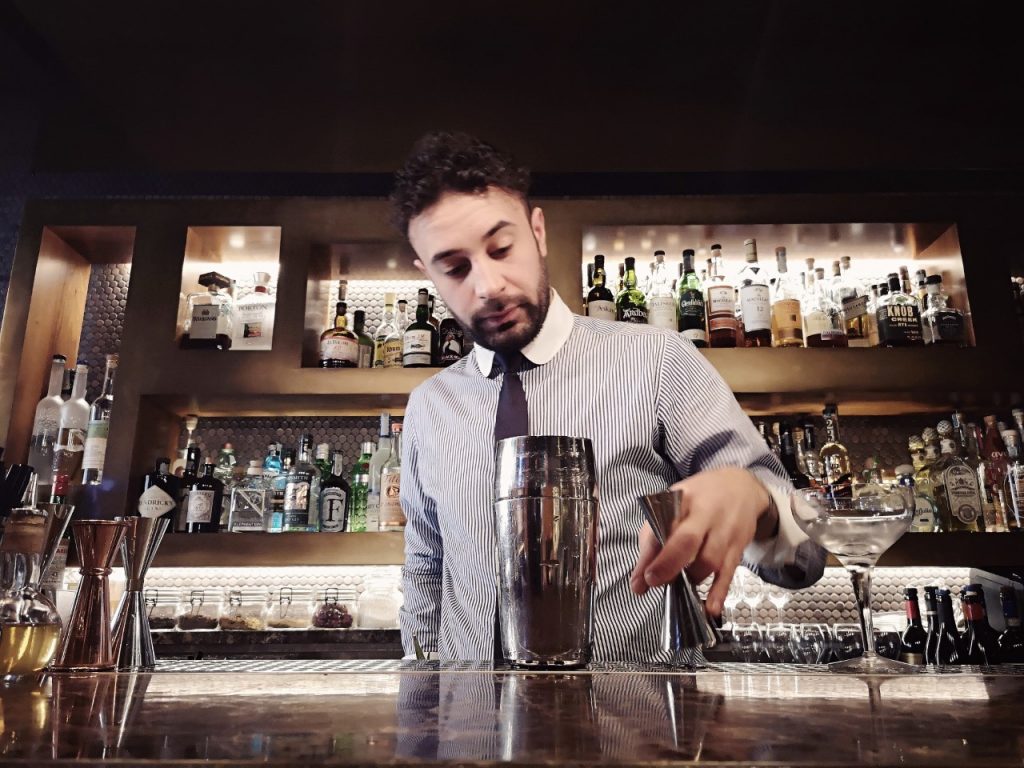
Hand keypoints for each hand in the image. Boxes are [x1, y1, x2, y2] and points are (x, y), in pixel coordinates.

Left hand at [629, 468, 771, 615]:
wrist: (741, 487)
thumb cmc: (699, 498)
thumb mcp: (673, 504)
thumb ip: (654, 536)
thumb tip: (639, 577)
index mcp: (683, 499)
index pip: (661, 525)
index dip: (649, 553)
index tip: (639, 579)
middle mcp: (706, 514)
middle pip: (687, 540)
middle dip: (668, 564)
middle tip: (653, 582)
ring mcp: (725, 531)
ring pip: (709, 560)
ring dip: (691, 579)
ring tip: (680, 586)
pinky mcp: (738, 547)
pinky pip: (729, 572)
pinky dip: (719, 592)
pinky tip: (710, 608)